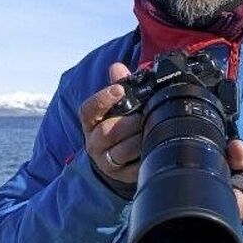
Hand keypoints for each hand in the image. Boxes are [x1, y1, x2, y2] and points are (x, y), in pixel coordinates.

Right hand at [79, 63, 141, 184]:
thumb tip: (118, 67)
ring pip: (120, 151)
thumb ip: (118, 86)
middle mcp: (94, 141)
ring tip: (151, 130)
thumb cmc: (116, 125)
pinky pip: (134, 168)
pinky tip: (153, 149)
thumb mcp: (115, 107)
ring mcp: (106, 160)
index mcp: (91, 122)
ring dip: (138, 140)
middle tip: (144, 115)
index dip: (102, 99)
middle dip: (128, 122)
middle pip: (107, 132)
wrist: (113, 160)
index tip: (119, 90)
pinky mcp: (121, 175)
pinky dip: (145, 158)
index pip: (89, 110)